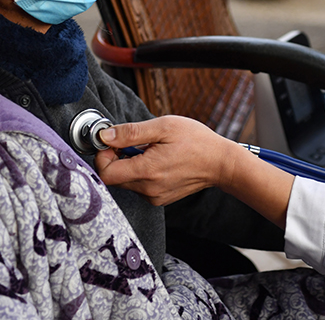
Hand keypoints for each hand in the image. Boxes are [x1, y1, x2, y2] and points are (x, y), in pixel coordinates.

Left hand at [95, 115, 294, 227]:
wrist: (221, 163)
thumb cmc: (196, 141)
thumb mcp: (164, 127)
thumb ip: (131, 132)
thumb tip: (104, 136)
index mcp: (147, 171)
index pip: (106, 173)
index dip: (103, 156)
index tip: (113, 142)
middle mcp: (148, 190)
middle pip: (113, 178)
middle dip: (116, 158)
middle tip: (133, 143)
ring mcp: (154, 197)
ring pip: (126, 182)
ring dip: (129, 165)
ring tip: (150, 150)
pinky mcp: (159, 199)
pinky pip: (138, 186)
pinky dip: (141, 172)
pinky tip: (157, 160)